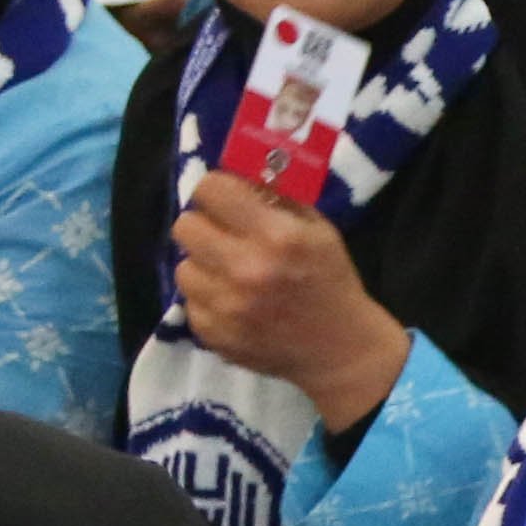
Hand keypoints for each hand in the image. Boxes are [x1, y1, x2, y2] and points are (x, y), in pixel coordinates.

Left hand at [171, 177, 415, 431]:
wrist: (342, 351)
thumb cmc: (332, 283)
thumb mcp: (319, 231)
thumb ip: (277, 200)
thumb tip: (237, 174)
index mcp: (277, 236)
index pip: (210, 189)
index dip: (218, 191)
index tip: (227, 201)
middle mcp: (246, 269)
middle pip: (185, 225)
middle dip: (205, 227)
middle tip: (224, 237)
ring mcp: (227, 306)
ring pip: (183, 266)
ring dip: (204, 266)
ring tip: (230, 275)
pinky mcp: (214, 333)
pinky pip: (190, 302)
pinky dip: (209, 300)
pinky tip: (234, 304)